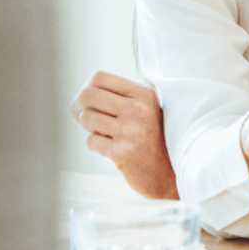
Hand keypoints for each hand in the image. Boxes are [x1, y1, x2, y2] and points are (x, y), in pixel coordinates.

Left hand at [70, 71, 178, 199]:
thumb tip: (85, 91)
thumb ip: (125, 96)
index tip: (87, 100)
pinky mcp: (122, 151)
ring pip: (87, 118)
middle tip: (81, 115)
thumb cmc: (155, 138)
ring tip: (99, 131)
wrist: (170, 171)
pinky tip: (107, 147)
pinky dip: (94, 144)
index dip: (87, 87)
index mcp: (144, 94)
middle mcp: (138, 109)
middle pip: (88, 95)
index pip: (100, 78)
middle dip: (79, 106)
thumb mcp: (149, 108)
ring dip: (88, 127)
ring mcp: (130, 130)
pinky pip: (92, 141)